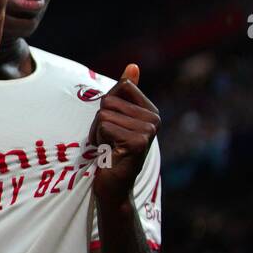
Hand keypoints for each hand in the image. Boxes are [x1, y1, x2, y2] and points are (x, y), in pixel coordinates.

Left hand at [90, 64, 160, 200]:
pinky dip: (98, 139)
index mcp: (151, 111)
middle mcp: (154, 120)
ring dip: (97, 131)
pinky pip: (104, 126)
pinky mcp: (138, 142)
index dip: (107, 105)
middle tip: (108, 140)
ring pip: (104, 114)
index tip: (113, 125)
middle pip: (109, 100)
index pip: (122, 86)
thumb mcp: (116, 118)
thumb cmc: (111, 150)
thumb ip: (124, 92)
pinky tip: (108, 153)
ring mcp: (148, 131)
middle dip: (99, 121)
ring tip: (108, 147)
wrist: (113, 186)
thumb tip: (133, 65)